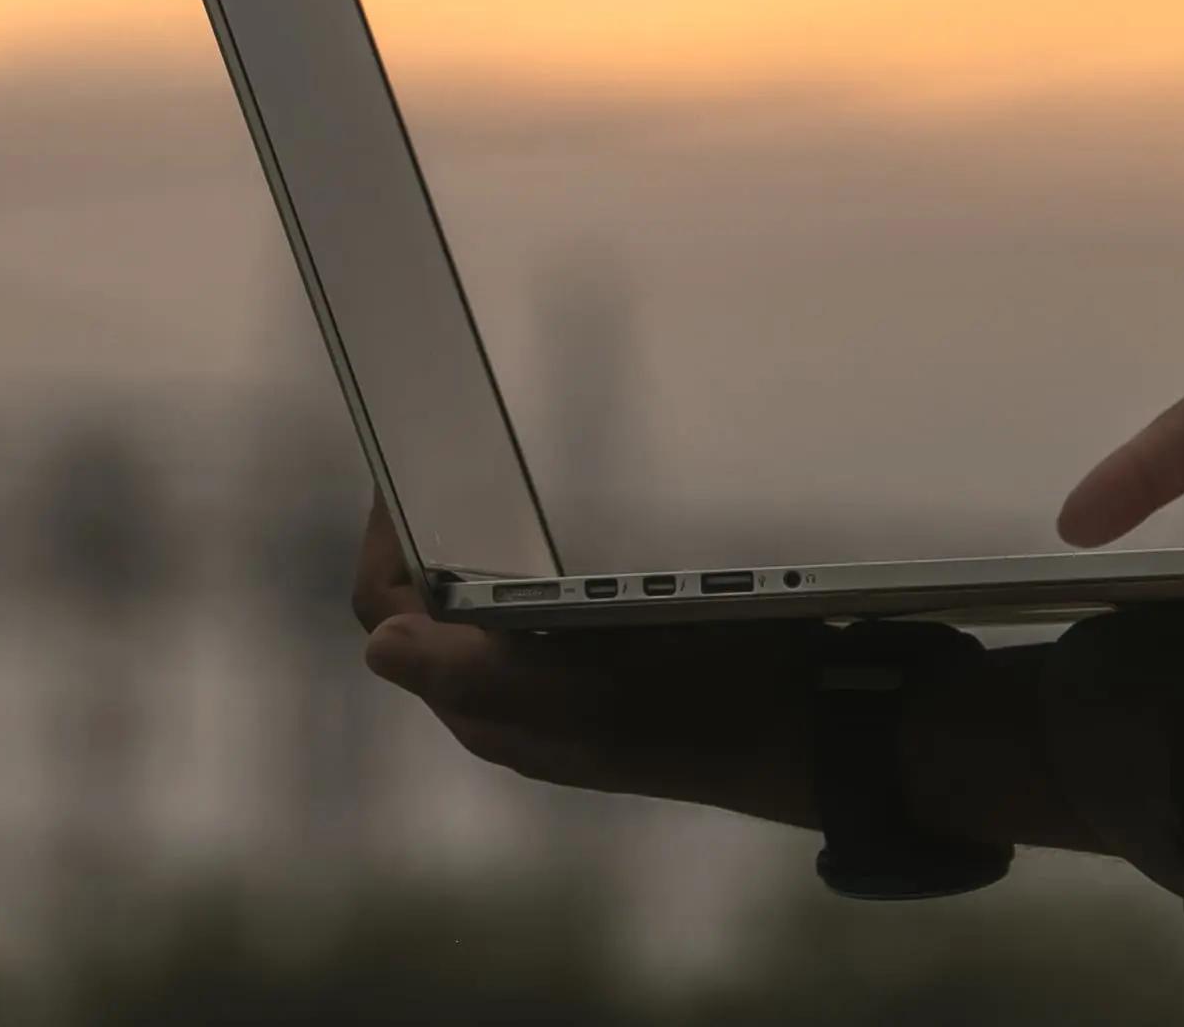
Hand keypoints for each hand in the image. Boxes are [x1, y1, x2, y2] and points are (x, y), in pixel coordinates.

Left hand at [346, 498, 815, 820]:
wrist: (804, 730)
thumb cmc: (700, 703)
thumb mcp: (591, 690)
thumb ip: (480, 677)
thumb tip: (380, 647)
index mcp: (487, 711)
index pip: (391, 618)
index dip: (386, 543)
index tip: (405, 468)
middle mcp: (506, 705)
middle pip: (425, 609)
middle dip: (422, 534)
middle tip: (440, 454)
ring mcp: (551, 689)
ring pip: (473, 609)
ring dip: (466, 545)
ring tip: (477, 476)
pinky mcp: (595, 670)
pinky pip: (525, 610)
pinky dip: (516, 563)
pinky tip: (541, 527)